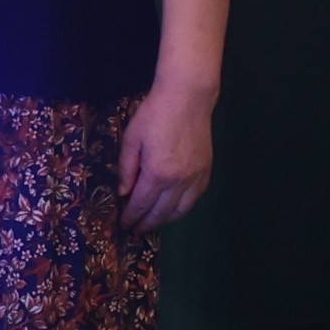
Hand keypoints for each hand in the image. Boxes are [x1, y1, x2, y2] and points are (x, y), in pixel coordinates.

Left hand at [117, 81, 214, 231]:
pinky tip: (173, 209)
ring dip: (166, 220)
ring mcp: (196, 177)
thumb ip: (127, 169)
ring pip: (181, 209)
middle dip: (147, 223)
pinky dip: (183, 208)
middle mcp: (179, 181)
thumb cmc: (153, 115)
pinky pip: (195, 199)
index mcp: (157, 173)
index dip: (131, 216)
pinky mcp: (206, 171)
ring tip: (152, 223)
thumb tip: (124, 193)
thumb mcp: (131, 139)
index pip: (141, 203)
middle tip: (135, 230)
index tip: (123, 224)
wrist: (187, 100)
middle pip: (161, 211)